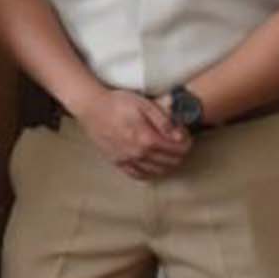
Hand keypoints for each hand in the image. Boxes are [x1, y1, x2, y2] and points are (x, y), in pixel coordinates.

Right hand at [71, 88, 191, 180]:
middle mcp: (139, 154)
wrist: (91, 107)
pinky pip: (138, 175)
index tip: (186, 135)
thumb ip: (164, 121)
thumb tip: (180, 136)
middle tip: (179, 143)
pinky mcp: (117, 161)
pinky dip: (150, 173)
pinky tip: (152, 166)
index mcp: (147, 138)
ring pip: (157, 171)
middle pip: (170, 162)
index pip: (178, 149)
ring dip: (167, 164)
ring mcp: (127, 160)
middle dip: (179, 153)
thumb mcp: (145, 104)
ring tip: (168, 154)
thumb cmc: (117, 102)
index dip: (187, 143)